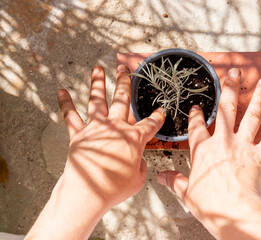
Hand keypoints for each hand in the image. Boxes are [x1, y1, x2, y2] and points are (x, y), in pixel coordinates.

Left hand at [25, 63, 164, 239]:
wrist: (88, 193)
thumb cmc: (114, 188)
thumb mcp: (138, 178)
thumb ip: (140, 164)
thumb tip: (136, 159)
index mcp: (134, 138)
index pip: (150, 124)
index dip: (158, 117)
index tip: (162, 111)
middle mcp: (115, 127)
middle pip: (122, 100)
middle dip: (125, 82)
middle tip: (125, 69)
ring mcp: (95, 129)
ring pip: (97, 100)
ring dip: (98, 83)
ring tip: (98, 69)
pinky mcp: (78, 135)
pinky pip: (70, 117)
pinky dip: (66, 104)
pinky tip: (62, 91)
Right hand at [157, 68, 260, 239]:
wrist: (234, 213)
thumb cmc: (209, 204)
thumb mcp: (186, 192)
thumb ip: (174, 181)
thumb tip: (160, 177)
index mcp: (203, 150)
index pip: (196, 127)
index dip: (195, 115)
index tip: (196, 106)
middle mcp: (223, 142)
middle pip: (225, 110)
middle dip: (228, 89)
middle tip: (233, 72)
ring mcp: (243, 146)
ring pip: (251, 116)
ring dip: (258, 97)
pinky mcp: (260, 155)